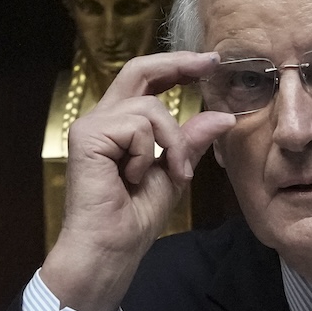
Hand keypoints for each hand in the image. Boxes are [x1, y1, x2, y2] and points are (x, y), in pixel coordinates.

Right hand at [41, 51, 235, 310]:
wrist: (112, 248)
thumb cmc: (135, 219)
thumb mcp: (175, 172)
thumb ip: (192, 142)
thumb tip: (223, 116)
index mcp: (121, 126)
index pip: (147, 82)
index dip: (176, 66)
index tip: (208, 62)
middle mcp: (102, 119)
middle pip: (138, 70)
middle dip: (177, 64)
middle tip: (209, 63)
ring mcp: (92, 126)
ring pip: (149, 109)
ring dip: (172, 142)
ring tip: (170, 174)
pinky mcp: (88, 135)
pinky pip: (138, 126)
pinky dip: (148, 154)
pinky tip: (134, 178)